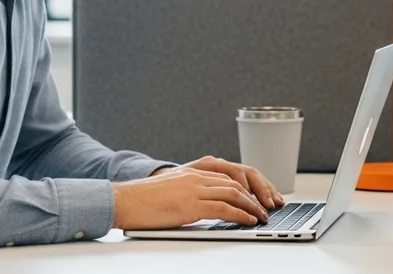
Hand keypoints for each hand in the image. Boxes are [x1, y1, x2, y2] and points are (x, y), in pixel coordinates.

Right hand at [151, 156, 283, 209]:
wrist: (123, 200)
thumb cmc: (144, 199)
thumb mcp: (174, 189)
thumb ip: (193, 191)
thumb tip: (211, 205)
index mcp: (195, 171)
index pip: (233, 173)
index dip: (252, 184)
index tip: (263, 195)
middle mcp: (198, 175)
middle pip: (239, 180)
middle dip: (258, 194)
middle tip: (270, 206)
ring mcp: (194, 188)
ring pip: (234, 193)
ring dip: (253, 205)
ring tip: (262, 216)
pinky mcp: (190, 204)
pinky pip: (223, 207)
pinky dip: (240, 214)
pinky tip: (248, 220)